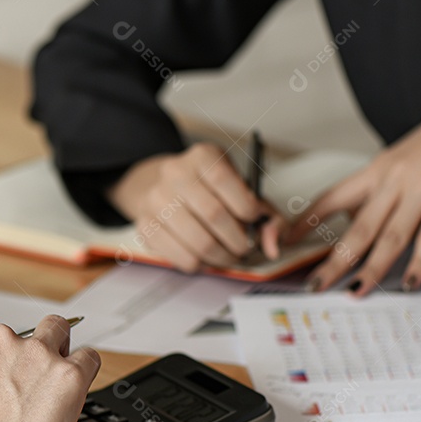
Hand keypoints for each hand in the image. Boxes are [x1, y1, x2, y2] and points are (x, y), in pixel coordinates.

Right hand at [0, 311, 99, 421]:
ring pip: (58, 330)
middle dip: (28, 348)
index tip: (0, 356)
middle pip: (23, 328)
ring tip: (56, 376)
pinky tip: (76, 388)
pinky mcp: (69, 374)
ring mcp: (37, 354)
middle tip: (29, 377)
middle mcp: (0, 340)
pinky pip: (88, 358)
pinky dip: (85, 369)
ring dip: (59, 348)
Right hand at [110, 142, 281, 271]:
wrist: (161, 187)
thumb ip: (268, 216)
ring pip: (200, 242)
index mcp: (202, 156)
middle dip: (238, 240)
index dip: (246, 206)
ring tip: (229, 255)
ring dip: (223, 257)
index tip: (254, 218)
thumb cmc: (210, 192)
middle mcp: (174, 174)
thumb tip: (274, 247)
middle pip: (214, 215)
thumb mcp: (241, 190)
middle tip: (245, 248)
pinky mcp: (146, 228)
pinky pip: (183, 258)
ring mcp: (156, 201)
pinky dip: (203, 265)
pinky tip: (207, 257)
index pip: (224, 180)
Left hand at [278, 79, 420, 295]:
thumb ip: (382, 190)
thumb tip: (359, 221)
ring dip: (371, 270)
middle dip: (333, 262)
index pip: (330, 198)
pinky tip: (410, 282)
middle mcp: (394, 179)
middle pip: (356, 228)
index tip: (283, 242)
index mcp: (377, 170)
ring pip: (389, 237)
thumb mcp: (404, 160)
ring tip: (354, 293)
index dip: (305, 222)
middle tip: (314, 286)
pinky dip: (419, 263)